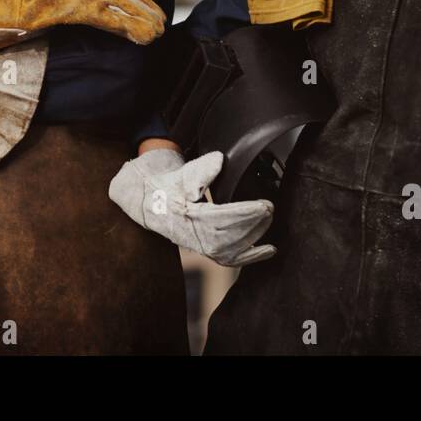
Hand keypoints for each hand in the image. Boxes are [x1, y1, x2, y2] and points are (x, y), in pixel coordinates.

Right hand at [0, 0, 166, 44]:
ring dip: (144, 20)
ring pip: (127, 8)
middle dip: (149, 8)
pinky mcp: (87, 10)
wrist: (32, 0)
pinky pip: (114, 22)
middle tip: (162, 19)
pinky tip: (141, 37)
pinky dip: (129, 29)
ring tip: (157, 31)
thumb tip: (111, 2)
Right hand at [109, 148, 275, 266]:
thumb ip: (201, 169)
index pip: (219, 218)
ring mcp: (200, 245)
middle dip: (252, 224)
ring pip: (230, 250)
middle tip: (270, 209)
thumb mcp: (181, 173)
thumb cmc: (169, 186)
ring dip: (253, 237)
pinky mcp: (207, 249)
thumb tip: (219, 160)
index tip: (263, 205)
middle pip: (227, 236)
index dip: (244, 213)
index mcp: (186, 215)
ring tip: (268, 220)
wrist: (151, 203)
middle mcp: (192, 236)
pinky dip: (251, 257)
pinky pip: (229, 259)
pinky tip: (269, 251)